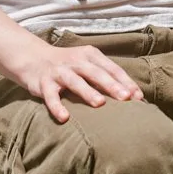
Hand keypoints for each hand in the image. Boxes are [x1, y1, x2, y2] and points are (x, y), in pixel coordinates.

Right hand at [13, 37, 142, 124]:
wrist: (34, 58)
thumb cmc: (70, 65)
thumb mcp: (88, 64)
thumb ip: (107, 76)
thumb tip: (133, 95)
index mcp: (90, 55)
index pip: (111, 68)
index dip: (125, 82)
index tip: (138, 97)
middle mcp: (76, 61)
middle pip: (96, 73)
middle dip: (111, 85)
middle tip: (125, 97)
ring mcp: (59, 72)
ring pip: (75, 82)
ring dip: (87, 92)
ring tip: (100, 103)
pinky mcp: (44, 83)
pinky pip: (50, 96)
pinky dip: (56, 106)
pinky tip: (64, 118)